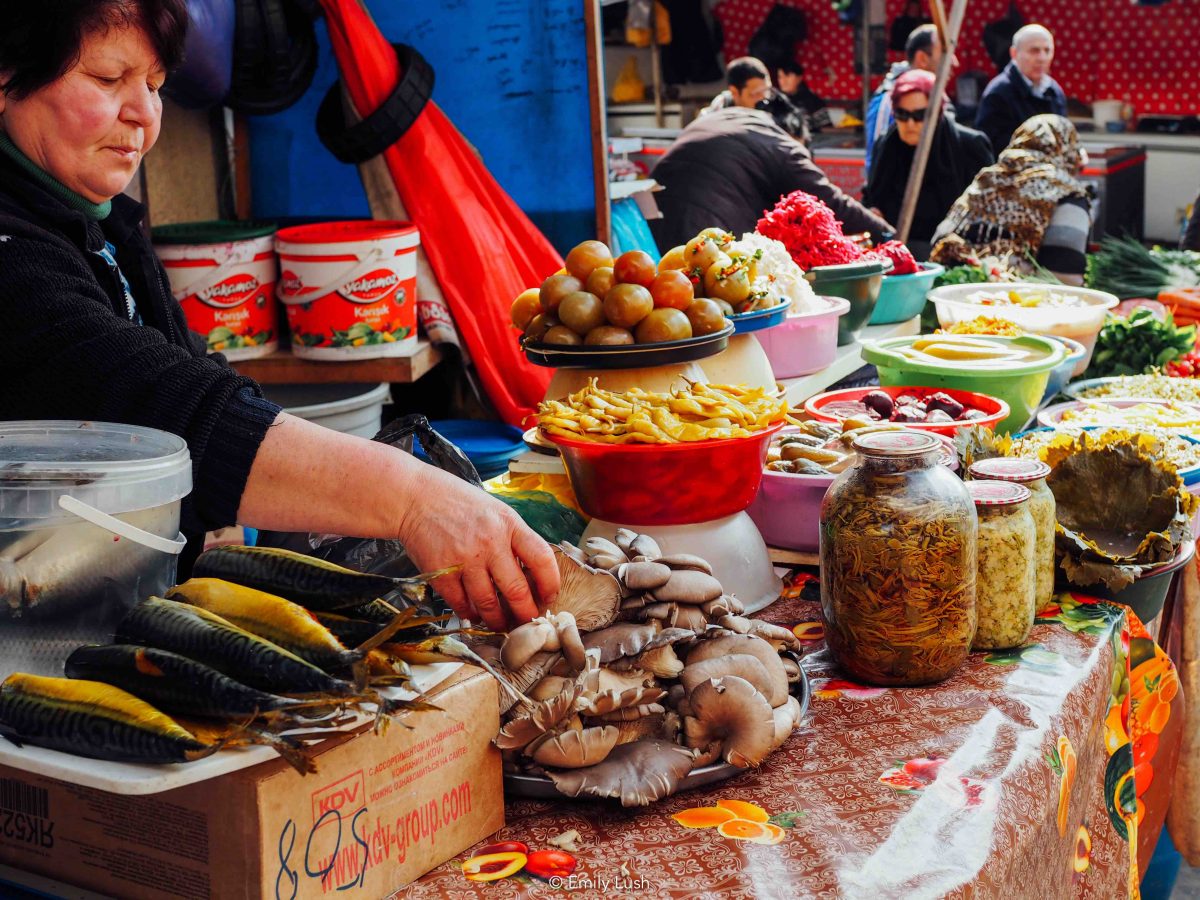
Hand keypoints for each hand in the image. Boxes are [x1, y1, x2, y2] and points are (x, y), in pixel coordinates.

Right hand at [394, 464, 559, 630]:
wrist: (415, 498)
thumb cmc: (458, 503)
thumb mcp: (496, 511)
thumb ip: (514, 538)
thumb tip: (532, 574)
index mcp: (510, 524)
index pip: (541, 559)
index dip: (550, 584)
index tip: (549, 597)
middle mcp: (491, 543)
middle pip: (517, 590)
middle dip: (525, 613)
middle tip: (526, 620)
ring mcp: (465, 559)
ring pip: (489, 604)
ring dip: (497, 620)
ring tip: (499, 623)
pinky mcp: (442, 572)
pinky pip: (461, 604)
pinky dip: (469, 613)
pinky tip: (473, 613)